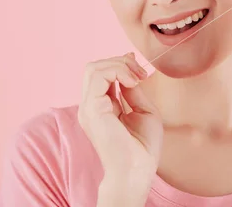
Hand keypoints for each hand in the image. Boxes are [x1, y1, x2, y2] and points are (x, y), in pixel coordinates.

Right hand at [78, 53, 162, 182]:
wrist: (137, 170)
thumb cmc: (143, 148)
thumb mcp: (143, 110)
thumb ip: (133, 90)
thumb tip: (129, 69)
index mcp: (100, 106)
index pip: (101, 74)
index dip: (120, 65)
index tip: (140, 70)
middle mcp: (90, 105)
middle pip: (94, 67)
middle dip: (119, 62)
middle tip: (140, 73)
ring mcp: (88, 107)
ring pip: (93, 68)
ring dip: (119, 65)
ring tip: (136, 77)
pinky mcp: (92, 109)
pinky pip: (98, 77)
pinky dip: (117, 72)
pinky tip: (132, 82)